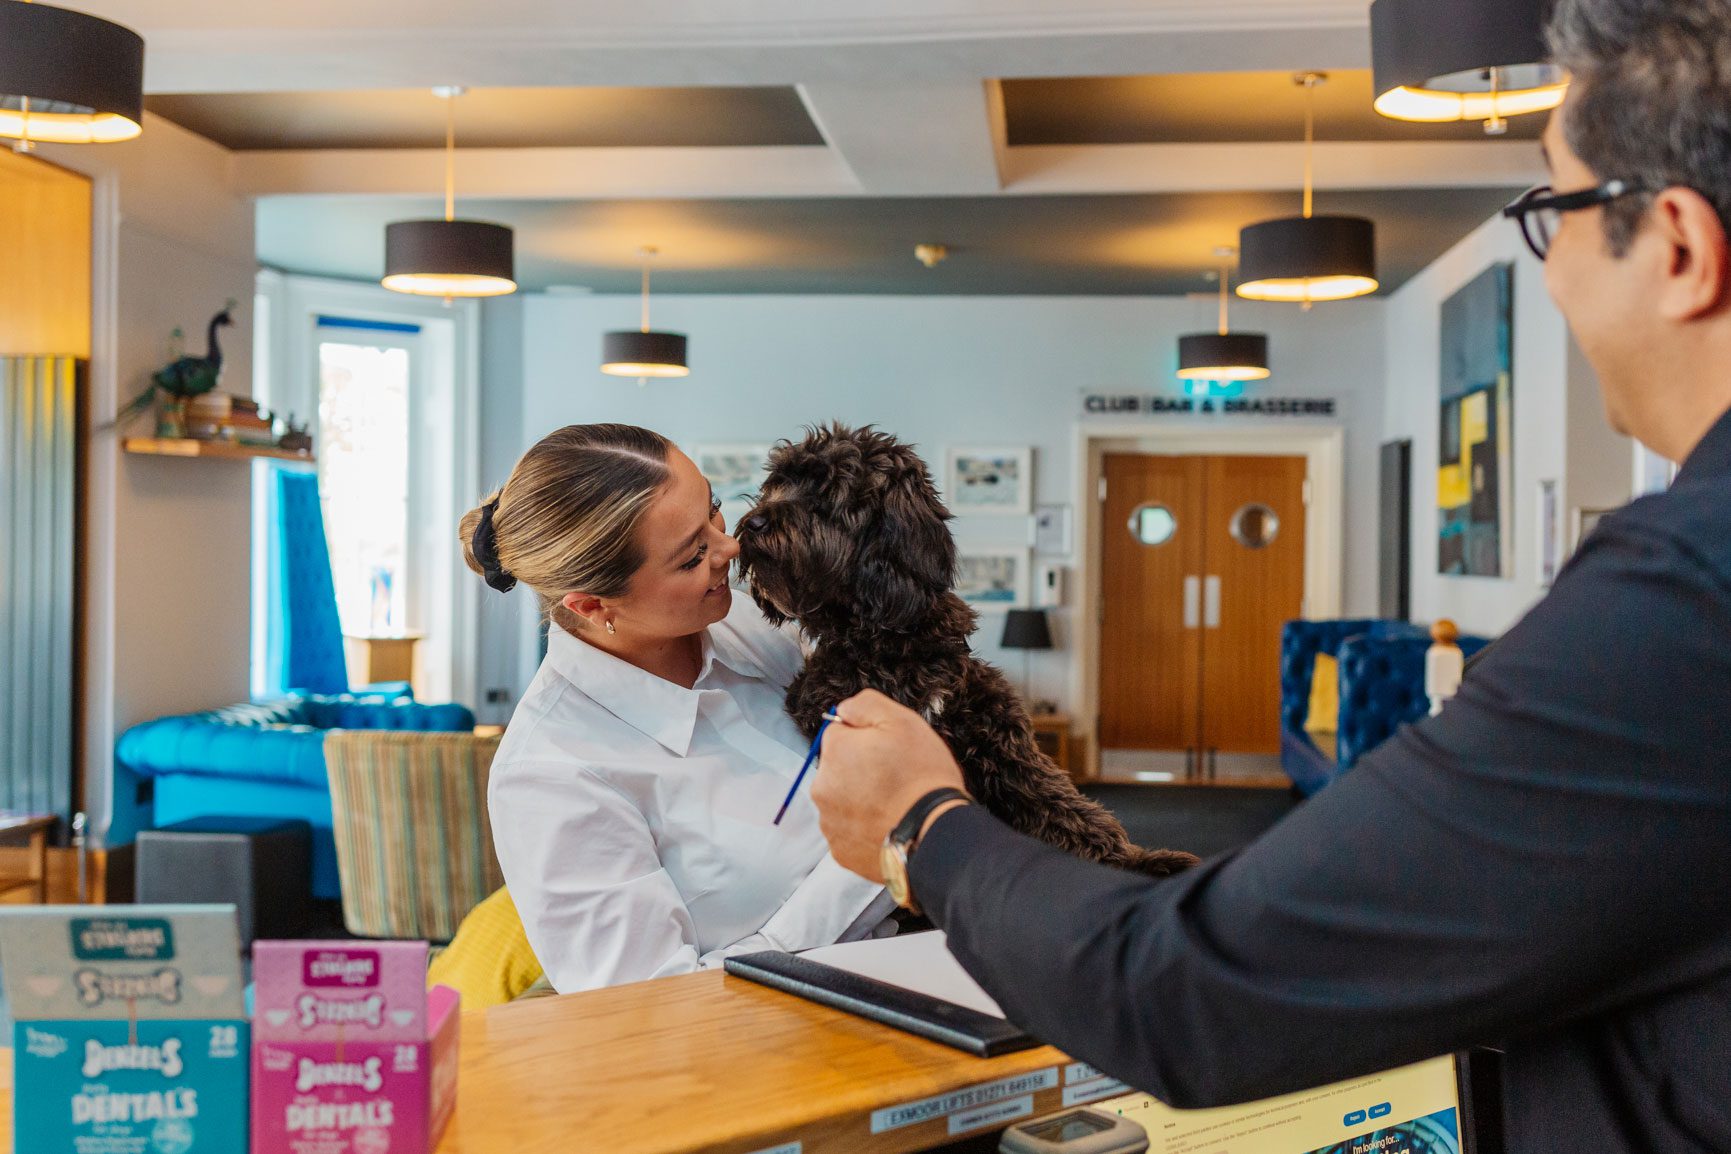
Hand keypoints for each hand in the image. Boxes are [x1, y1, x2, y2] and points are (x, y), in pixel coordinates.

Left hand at [811, 689, 966, 880]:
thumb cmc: (921, 776)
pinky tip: (888, 825)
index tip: (888, 750)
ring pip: (842, 801)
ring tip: (893, 805)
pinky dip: (864, 828)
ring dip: (860, 800)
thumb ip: (865, 705)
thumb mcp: (902, 721)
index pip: (839, 733)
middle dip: (859, 769)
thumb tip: (844, 710)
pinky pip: (849, 831)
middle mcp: (822, 788)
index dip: (866, 739)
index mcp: (834, 752)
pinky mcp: (841, 852)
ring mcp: (829, 824)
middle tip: (894, 778)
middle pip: (838, 769)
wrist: (934, 835)